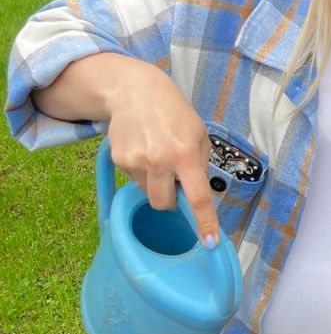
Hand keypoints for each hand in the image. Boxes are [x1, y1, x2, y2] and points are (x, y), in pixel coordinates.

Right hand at [33, 53, 220, 245]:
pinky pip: (133, 180)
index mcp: (186, 154)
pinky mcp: (118, 160)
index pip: (198, 197)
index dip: (205, 222)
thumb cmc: (174, 113)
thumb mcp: (199, 133)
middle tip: (174, 179)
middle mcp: (160, 161)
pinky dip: (141, 171)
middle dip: (171, 199)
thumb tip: (198, 196)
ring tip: (156, 155)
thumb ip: (200, 165)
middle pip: (164, 204)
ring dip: (155, 183)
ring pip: (148, 193)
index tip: (209, 243)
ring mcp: (136, 161)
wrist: (134, 91)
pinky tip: (143, 148)